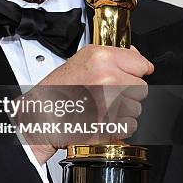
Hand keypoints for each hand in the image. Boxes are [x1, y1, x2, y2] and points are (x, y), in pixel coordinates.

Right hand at [21, 45, 153, 163]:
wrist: (41, 116)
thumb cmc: (57, 91)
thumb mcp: (82, 59)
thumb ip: (112, 55)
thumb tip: (136, 56)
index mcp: (102, 58)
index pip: (141, 64)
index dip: (134, 71)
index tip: (128, 75)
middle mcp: (108, 78)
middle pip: (141, 87)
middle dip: (128, 92)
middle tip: (107, 94)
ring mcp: (110, 103)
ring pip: (137, 108)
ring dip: (124, 111)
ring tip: (102, 107)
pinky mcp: (110, 125)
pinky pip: (131, 126)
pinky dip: (120, 127)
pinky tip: (103, 120)